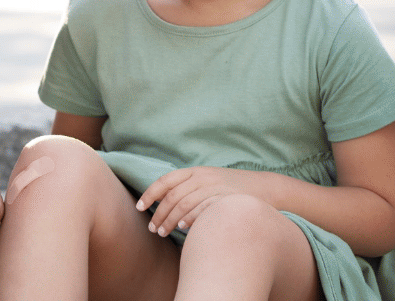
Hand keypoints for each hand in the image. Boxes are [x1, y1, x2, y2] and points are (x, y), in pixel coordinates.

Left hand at [138, 166, 270, 236]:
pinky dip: (190, 218)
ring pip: (184, 204)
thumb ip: (187, 187)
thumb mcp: (208, 180)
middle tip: (153, 229)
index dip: (150, 194)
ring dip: (171, 220)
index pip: (166, 181)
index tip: (139, 208)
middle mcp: (203, 177)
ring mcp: (215, 187)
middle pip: (173, 196)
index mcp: (195, 171)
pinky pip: (203, 208)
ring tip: (163, 232)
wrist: (266, 187)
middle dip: (160, 214)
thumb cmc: (232, 187)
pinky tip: (183, 228)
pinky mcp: (226, 198)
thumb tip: (163, 201)